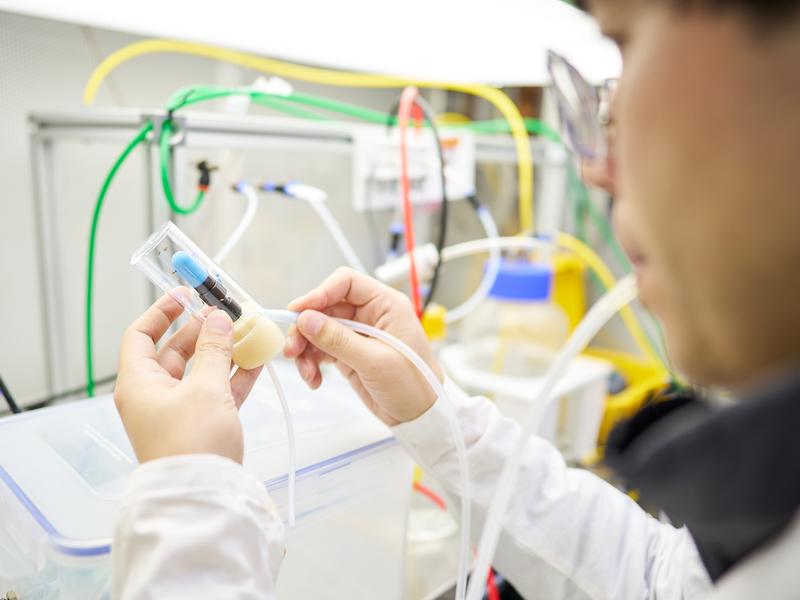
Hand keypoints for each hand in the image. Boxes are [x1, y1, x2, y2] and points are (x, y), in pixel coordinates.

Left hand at [114, 293, 262, 463]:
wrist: (203, 496)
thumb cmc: (193, 441)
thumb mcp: (205, 388)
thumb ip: (214, 349)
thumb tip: (217, 319)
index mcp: (139, 383)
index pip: (140, 335)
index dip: (161, 312)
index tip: (185, 294)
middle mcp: (153, 395)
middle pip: (174, 351)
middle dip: (202, 330)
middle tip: (227, 313)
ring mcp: (178, 411)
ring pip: (199, 370)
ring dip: (222, 352)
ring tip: (247, 333)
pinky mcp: (200, 425)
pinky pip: (215, 391)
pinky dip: (233, 376)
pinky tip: (256, 361)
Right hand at [283, 268, 442, 425]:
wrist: (421, 416)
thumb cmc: (414, 384)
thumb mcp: (375, 361)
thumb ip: (339, 339)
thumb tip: (306, 319)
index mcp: (385, 305)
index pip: (346, 283)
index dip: (319, 293)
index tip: (298, 311)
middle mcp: (370, 314)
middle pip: (326, 307)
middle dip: (306, 327)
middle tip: (293, 349)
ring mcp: (359, 334)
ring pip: (319, 329)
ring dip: (306, 348)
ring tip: (306, 371)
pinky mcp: (350, 353)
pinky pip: (322, 349)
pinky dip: (312, 362)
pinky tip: (314, 378)